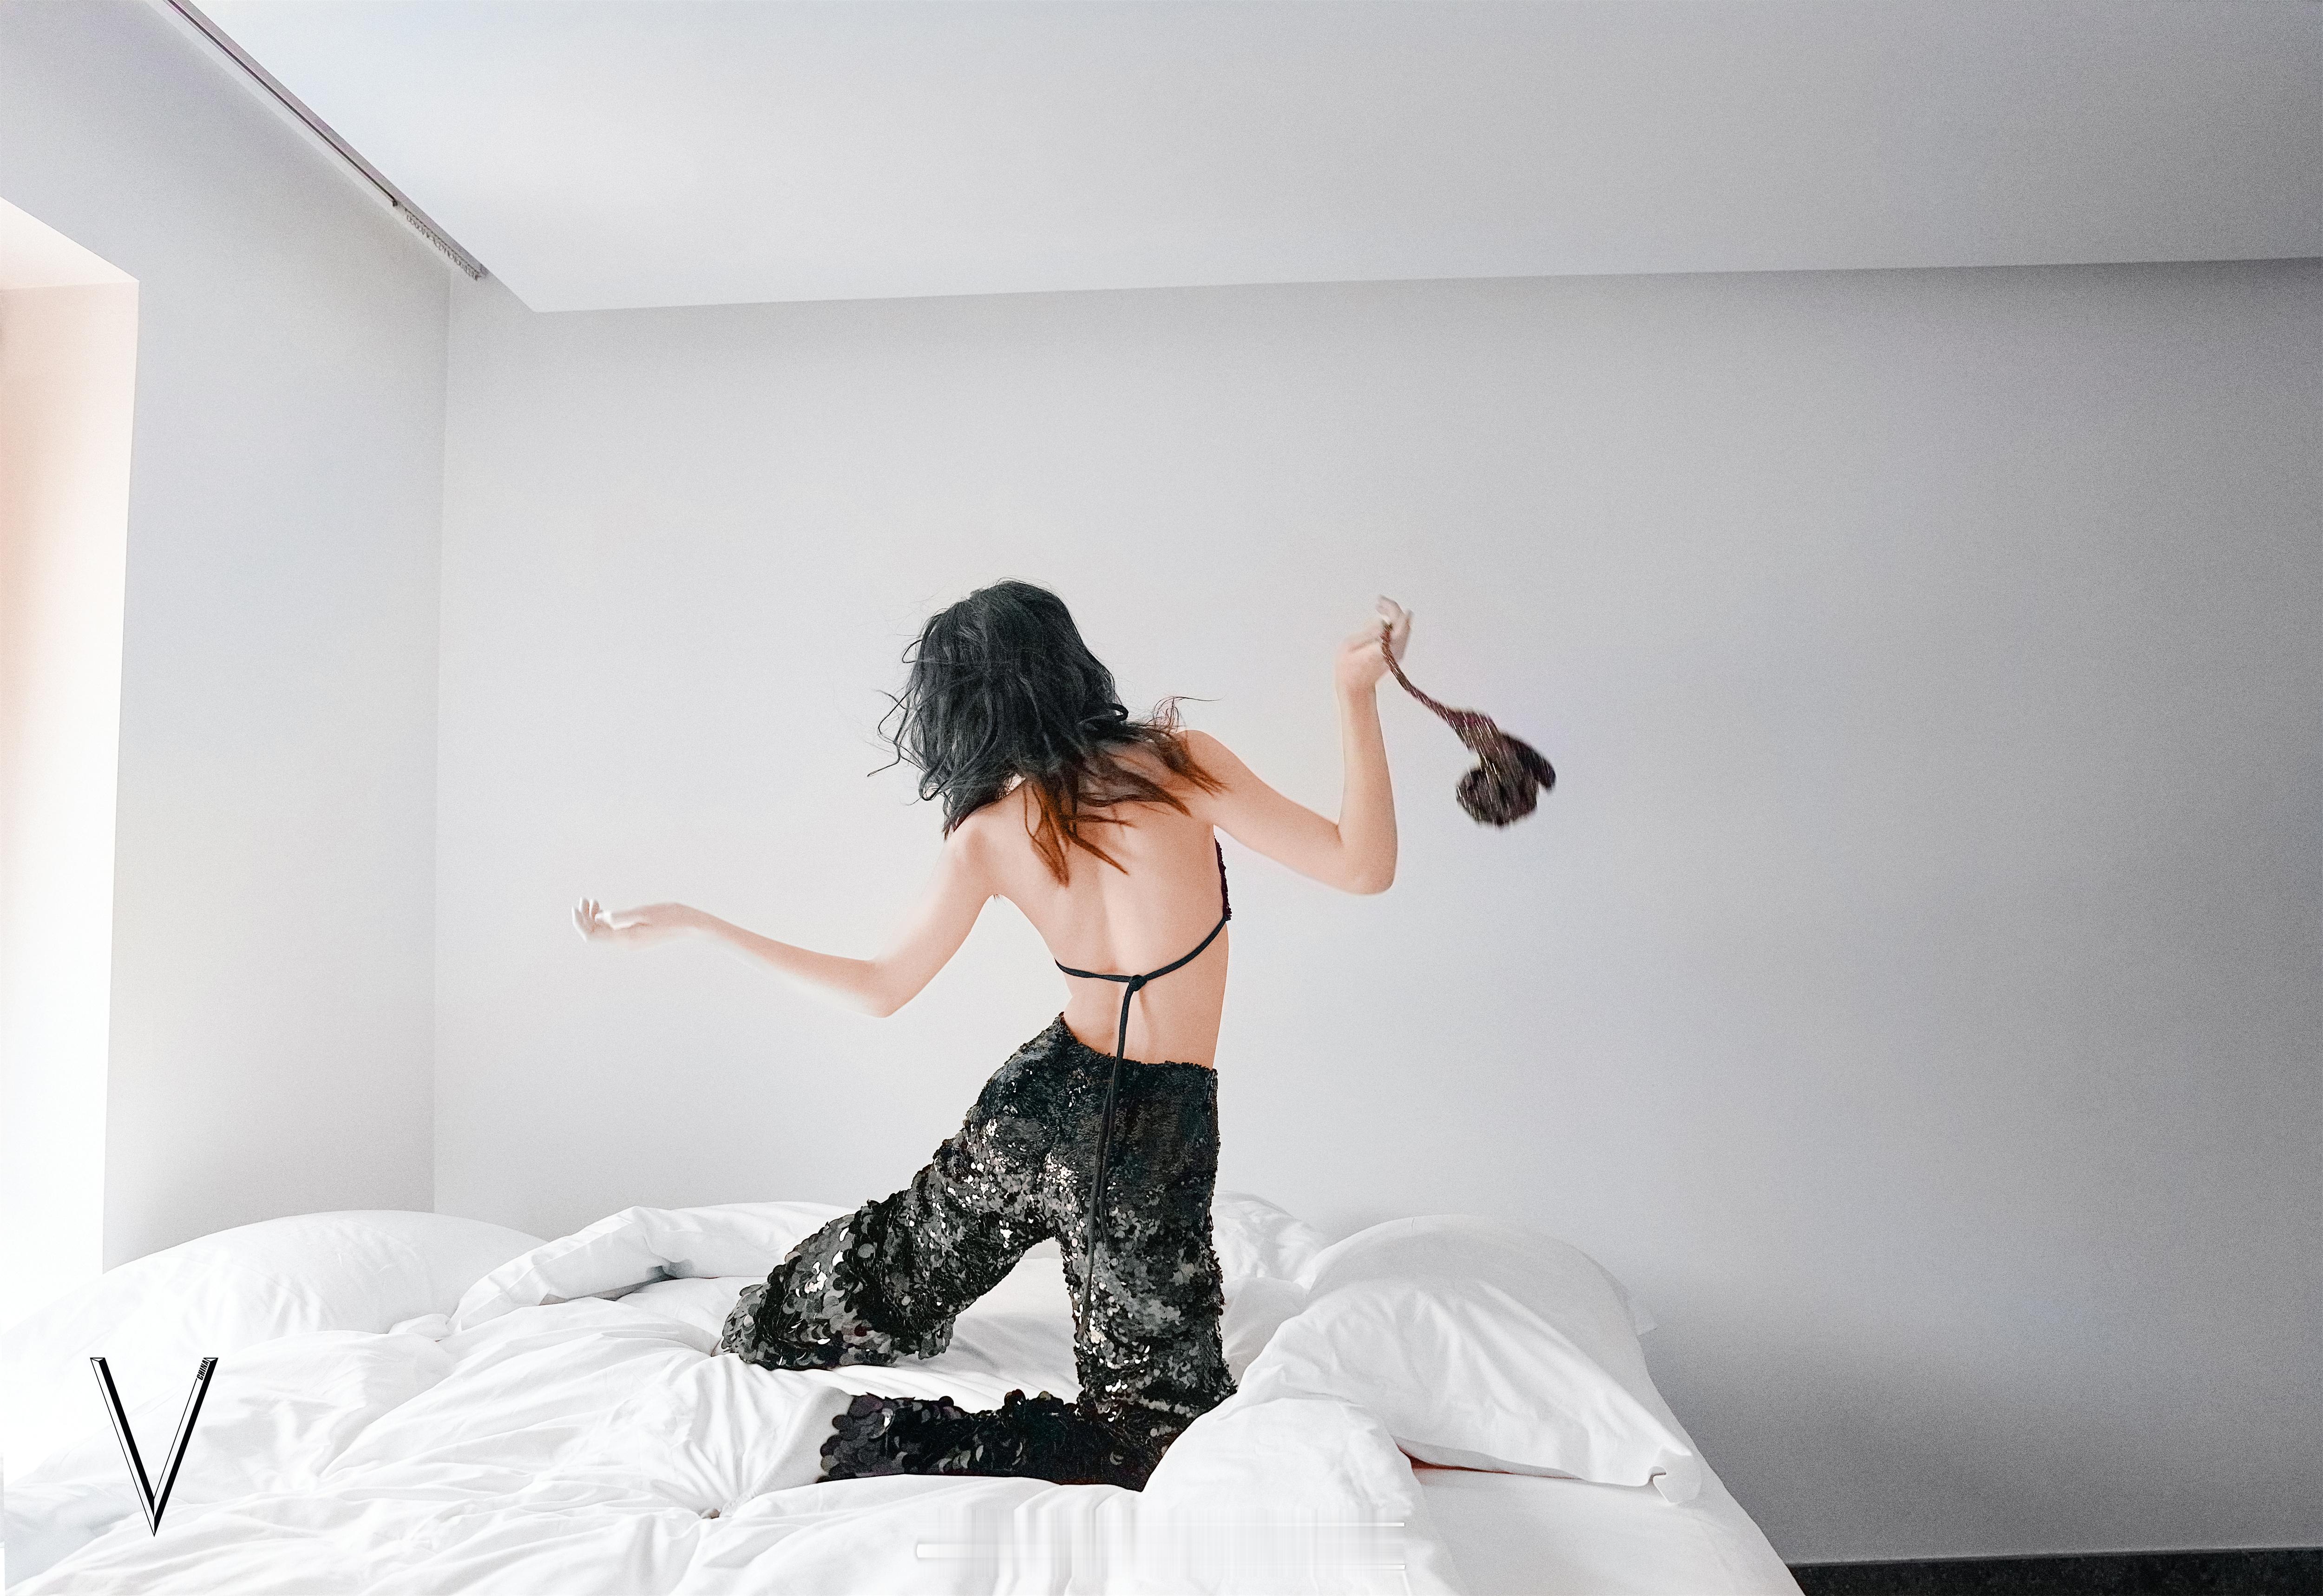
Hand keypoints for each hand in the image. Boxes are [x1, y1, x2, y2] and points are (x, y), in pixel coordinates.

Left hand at [573, 897, 702, 946]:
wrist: (691, 925)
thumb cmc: (671, 916)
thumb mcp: (645, 912)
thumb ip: (620, 916)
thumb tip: (600, 917)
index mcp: (625, 938)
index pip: (592, 935)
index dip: (580, 923)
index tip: (577, 906)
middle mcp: (624, 943)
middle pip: (595, 934)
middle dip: (585, 917)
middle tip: (584, 899)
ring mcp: (630, 941)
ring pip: (602, 932)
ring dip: (593, 917)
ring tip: (592, 900)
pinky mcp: (635, 937)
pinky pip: (612, 931)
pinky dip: (604, 919)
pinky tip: (603, 908)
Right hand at [1335, 596, 1412, 692]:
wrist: (1355, 688)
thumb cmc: (1348, 667)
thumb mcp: (1350, 645)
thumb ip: (1367, 632)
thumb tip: (1382, 622)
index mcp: (1383, 647)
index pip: (1398, 622)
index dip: (1391, 607)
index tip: (1379, 602)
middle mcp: (1395, 651)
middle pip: (1405, 623)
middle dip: (1393, 610)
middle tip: (1379, 604)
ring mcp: (1398, 654)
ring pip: (1406, 629)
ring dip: (1395, 617)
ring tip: (1380, 610)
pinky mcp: (1396, 656)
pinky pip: (1403, 635)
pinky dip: (1396, 625)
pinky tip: (1385, 622)